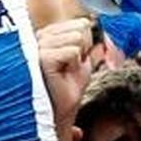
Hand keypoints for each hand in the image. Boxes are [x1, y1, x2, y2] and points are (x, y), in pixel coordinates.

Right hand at [35, 18, 94, 140]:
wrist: (56, 117)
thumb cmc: (63, 93)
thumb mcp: (81, 68)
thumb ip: (90, 51)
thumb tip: (102, 43)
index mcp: (46, 37)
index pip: (80, 23)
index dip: (86, 44)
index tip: (77, 63)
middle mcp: (39, 37)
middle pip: (82, 27)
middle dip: (84, 50)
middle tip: (71, 69)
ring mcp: (38, 46)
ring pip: (78, 37)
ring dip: (78, 59)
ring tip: (65, 73)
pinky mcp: (41, 57)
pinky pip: (73, 51)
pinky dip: (74, 65)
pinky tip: (62, 76)